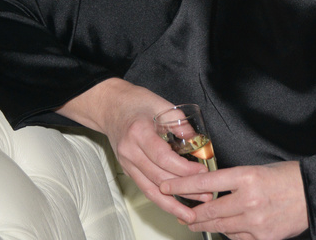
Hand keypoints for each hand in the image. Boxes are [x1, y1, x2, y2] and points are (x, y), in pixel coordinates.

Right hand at [56, 78, 209, 220]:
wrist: (109, 106)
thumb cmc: (134, 102)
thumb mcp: (160, 104)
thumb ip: (179, 123)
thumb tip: (197, 141)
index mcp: (138, 132)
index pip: (162, 157)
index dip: (183, 168)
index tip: (201, 172)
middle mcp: (130, 151)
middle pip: (158, 177)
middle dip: (183, 188)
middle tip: (205, 194)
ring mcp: (127, 163)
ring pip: (150, 189)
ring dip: (172, 203)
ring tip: (191, 213)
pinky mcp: (128, 169)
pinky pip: (145, 188)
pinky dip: (160, 200)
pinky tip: (174, 207)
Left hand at [160, 161, 308, 239]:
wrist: (314, 193)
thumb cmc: (287, 177)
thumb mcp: (258, 169)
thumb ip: (234, 181)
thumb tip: (211, 190)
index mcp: (247, 176)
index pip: (205, 182)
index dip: (182, 186)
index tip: (167, 187)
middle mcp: (249, 199)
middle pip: (208, 211)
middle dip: (191, 213)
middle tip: (182, 213)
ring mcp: (256, 221)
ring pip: (220, 227)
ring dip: (206, 225)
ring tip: (198, 222)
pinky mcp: (263, 238)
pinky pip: (237, 239)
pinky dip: (229, 234)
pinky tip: (227, 228)